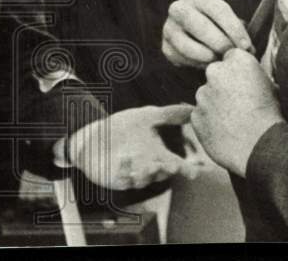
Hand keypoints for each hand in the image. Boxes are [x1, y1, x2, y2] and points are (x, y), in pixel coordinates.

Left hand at [67, 104, 196, 189]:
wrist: (93, 138)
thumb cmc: (122, 128)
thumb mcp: (145, 117)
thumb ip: (168, 114)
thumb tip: (193, 108)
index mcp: (158, 155)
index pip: (177, 165)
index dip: (187, 169)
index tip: (194, 171)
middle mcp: (148, 168)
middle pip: (162, 173)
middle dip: (167, 169)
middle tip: (173, 165)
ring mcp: (133, 176)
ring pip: (143, 179)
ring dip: (147, 172)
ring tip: (151, 164)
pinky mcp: (117, 180)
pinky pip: (122, 180)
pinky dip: (124, 173)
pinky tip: (124, 161)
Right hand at [163, 0, 253, 68]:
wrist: (196, 32)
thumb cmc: (220, 24)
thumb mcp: (228, 18)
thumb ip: (239, 29)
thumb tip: (248, 49)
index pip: (218, 10)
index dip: (234, 29)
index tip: (246, 45)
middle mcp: (178, 7)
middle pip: (201, 27)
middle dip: (221, 44)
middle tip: (233, 55)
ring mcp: (168, 26)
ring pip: (188, 46)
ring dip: (208, 56)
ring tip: (221, 60)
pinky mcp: (165, 45)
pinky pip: (182, 59)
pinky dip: (197, 64)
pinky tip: (208, 63)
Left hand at [191, 48, 282, 177]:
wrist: (263, 146)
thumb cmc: (272, 116)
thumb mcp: (271, 85)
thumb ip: (251, 75)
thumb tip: (244, 76)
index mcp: (237, 60)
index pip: (231, 58)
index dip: (239, 73)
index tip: (247, 85)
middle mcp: (215, 72)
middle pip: (216, 76)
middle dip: (224, 87)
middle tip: (240, 104)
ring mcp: (202, 94)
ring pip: (206, 96)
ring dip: (215, 105)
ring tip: (236, 122)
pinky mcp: (195, 115)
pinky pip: (201, 116)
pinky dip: (210, 122)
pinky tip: (227, 132)